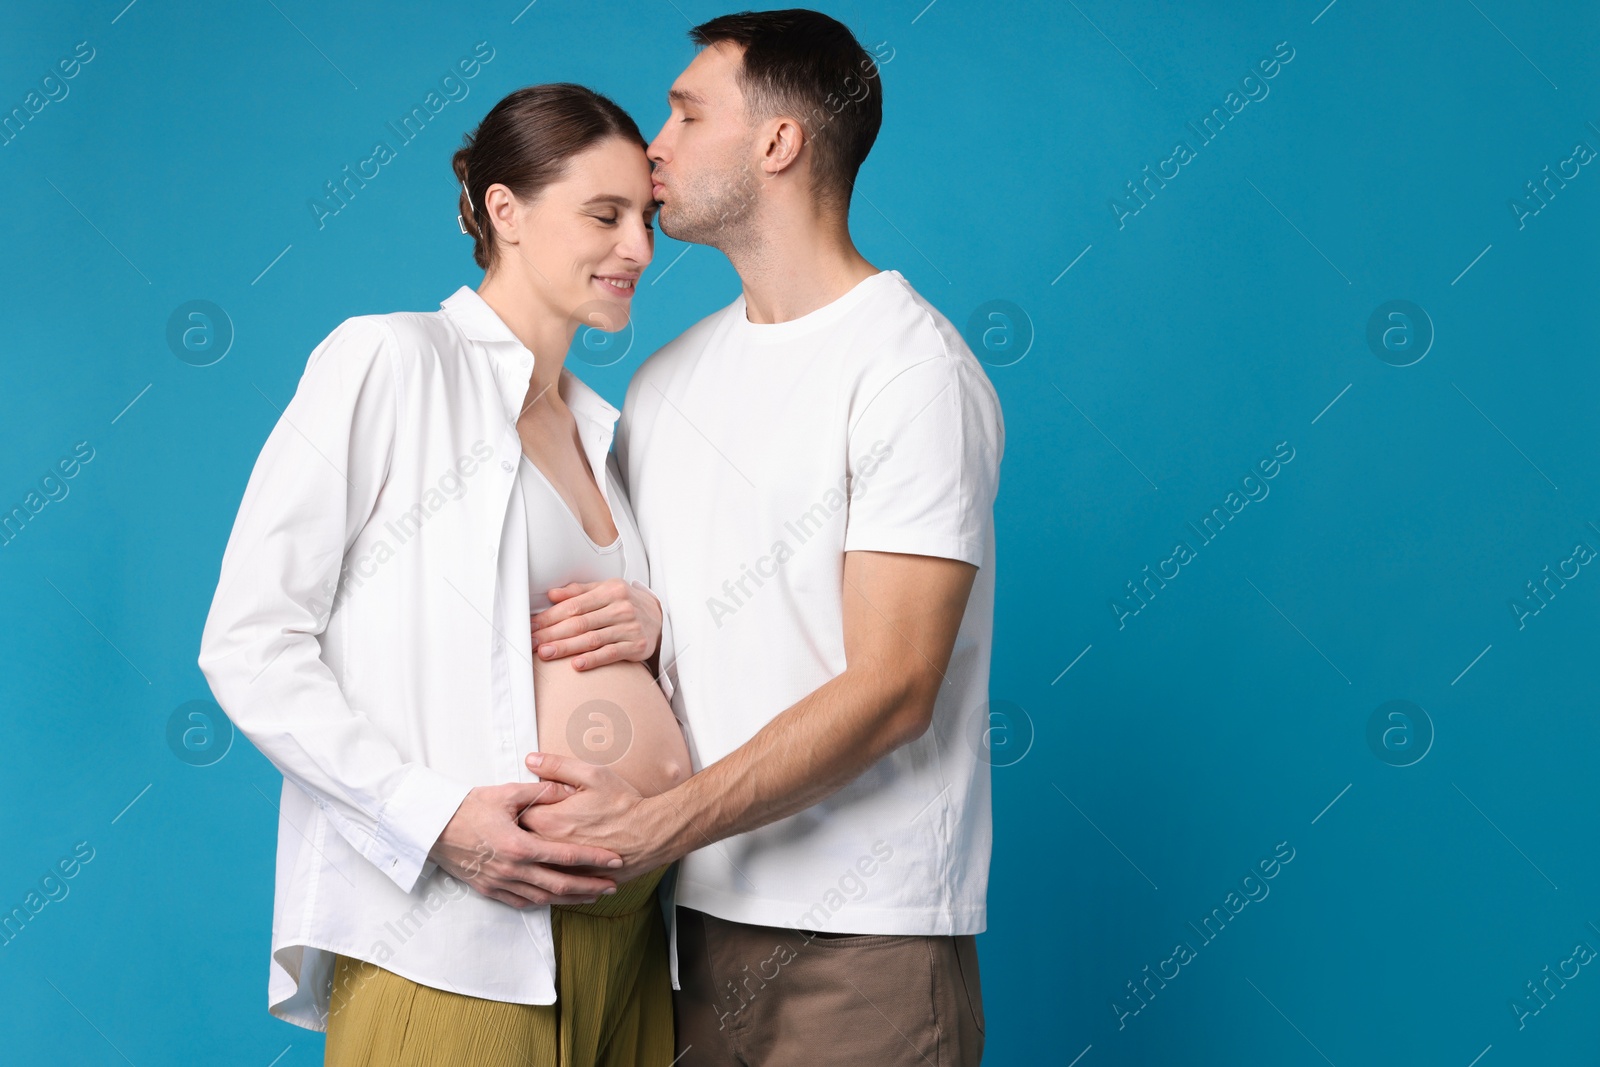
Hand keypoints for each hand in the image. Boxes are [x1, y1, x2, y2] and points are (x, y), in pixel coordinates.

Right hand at [428, 782, 624, 908]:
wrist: (430, 827)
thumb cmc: (467, 806)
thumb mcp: (506, 793)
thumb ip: (541, 792)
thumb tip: (568, 788)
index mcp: (518, 846)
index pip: (565, 857)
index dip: (594, 860)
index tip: (615, 861)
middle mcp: (511, 870)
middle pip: (559, 885)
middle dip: (590, 886)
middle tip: (613, 885)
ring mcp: (499, 883)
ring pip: (543, 898)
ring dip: (571, 898)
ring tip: (593, 895)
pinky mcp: (488, 890)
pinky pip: (522, 902)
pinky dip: (544, 902)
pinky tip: (558, 900)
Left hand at [519, 752, 675, 882]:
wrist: (650, 834)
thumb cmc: (623, 804)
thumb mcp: (592, 775)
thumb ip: (557, 766)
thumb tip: (531, 760)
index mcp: (549, 820)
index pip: (515, 814)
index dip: (516, 807)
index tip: (519, 804)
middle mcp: (550, 846)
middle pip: (519, 840)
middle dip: (518, 831)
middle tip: (524, 822)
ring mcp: (561, 866)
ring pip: (534, 861)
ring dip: (531, 852)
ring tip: (535, 842)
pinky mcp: (574, 878)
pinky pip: (552, 876)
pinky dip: (548, 869)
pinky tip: (553, 861)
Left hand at [530, 578, 661, 670]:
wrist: (661, 617)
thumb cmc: (627, 603)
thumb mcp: (606, 590)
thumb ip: (580, 592)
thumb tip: (552, 595)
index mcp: (610, 591)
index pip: (574, 605)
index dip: (550, 616)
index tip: (533, 625)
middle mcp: (620, 608)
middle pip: (580, 623)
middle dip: (553, 633)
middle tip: (533, 642)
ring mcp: (629, 627)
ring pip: (592, 639)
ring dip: (566, 647)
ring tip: (546, 653)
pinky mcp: (637, 646)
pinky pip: (611, 653)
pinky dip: (593, 660)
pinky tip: (576, 664)